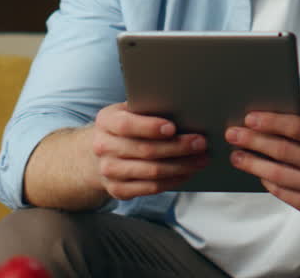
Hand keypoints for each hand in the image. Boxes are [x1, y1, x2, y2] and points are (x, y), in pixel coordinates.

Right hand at [89, 102, 208, 200]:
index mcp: (106, 121)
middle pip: (145, 150)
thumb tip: (182, 109)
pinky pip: (151, 188)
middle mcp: (103, 147)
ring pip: (151, 171)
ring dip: (181, 166)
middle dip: (177, 147)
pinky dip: (173, 180)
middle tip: (200, 143)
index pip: (126, 125)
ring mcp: (109, 171)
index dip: (150, 127)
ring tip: (201, 159)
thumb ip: (147, 109)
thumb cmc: (124, 128)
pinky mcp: (118, 190)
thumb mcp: (128, 111)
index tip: (173, 128)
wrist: (98, 155)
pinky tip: (187, 172)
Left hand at [225, 98, 299, 216]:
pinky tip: (253, 169)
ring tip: (235, 155)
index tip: (248, 118)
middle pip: (283, 151)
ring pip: (277, 174)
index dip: (271, 122)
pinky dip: (264, 180)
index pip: (297, 128)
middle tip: (231, 134)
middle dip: (253, 141)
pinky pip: (280, 191)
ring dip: (251, 163)